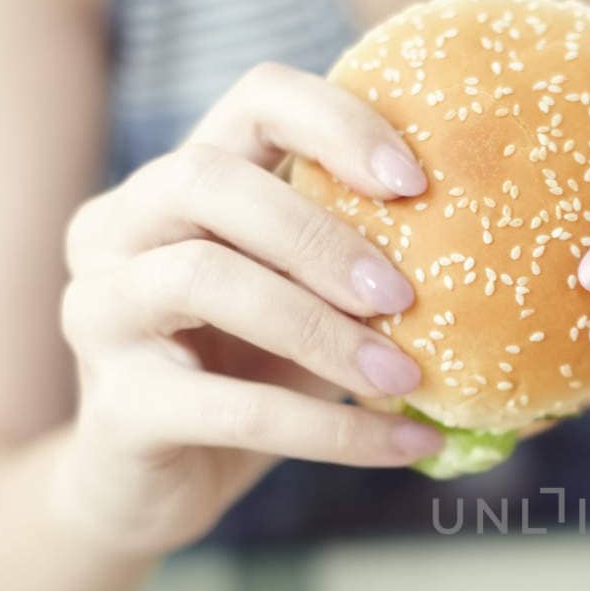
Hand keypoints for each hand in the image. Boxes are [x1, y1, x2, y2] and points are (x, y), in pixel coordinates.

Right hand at [55, 63, 443, 553]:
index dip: (336, 124)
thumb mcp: (299, 304)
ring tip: (404, 377)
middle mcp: (116, 229)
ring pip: (203, 278)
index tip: (415, 182)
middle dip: (320, 234)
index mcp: (175, 184)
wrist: (149, 490)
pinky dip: (332, 431)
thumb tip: (490, 249)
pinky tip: (410, 443)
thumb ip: (349, 265)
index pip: (253, 100)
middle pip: (208, 179)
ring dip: (322, 328)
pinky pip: (234, 409)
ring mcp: (99, 313)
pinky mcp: (118, 409)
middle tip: (404, 294)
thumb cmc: (240, 376)